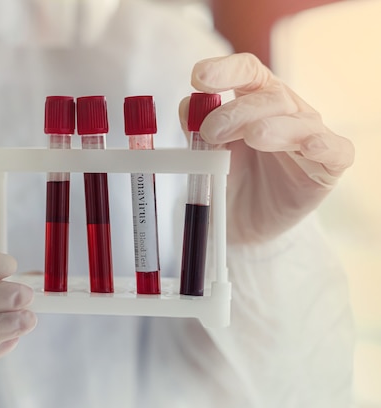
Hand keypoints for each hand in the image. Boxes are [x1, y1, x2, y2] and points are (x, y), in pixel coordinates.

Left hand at [179, 53, 353, 243]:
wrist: (242, 221)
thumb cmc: (228, 178)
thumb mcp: (206, 153)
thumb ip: (197, 130)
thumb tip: (187, 106)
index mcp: (255, 100)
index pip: (248, 71)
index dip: (226, 70)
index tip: (199, 78)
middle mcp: (285, 112)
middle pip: (270, 95)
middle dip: (237, 112)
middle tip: (211, 132)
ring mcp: (309, 137)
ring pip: (300, 121)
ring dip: (273, 126)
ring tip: (253, 136)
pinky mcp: (327, 168)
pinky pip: (336, 151)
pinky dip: (325, 147)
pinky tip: (311, 147)